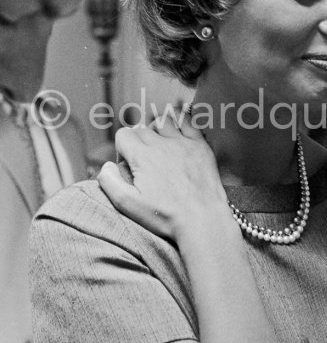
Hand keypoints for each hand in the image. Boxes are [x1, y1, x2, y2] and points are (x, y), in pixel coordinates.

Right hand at [97, 116, 230, 242]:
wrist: (202, 220)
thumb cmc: (166, 216)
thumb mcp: (128, 204)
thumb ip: (109, 181)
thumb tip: (107, 165)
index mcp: (143, 156)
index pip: (123, 135)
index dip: (121, 150)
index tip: (129, 167)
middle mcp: (162, 144)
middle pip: (142, 130)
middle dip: (137, 143)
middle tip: (143, 164)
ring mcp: (184, 143)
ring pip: (164, 122)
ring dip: (157, 130)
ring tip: (159, 146)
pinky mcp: (201, 147)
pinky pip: (189, 123)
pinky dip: (181, 124)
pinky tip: (178, 136)